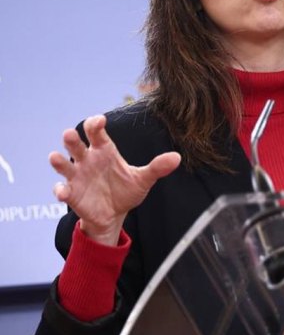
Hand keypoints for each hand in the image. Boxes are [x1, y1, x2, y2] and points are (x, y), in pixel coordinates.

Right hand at [49, 115, 180, 245]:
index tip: (99, 120)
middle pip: (76, 145)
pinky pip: (62, 190)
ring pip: (64, 164)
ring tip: (55, 157)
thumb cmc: (126, 190)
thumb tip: (177, 157)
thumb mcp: (143, 179)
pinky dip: (60, 191)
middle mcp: (88, 160)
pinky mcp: (72, 193)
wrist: (115, 214)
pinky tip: (63, 192)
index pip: (96, 133)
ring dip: (58, 161)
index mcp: (104, 151)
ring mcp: (77, 176)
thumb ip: (157, 167)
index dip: (95, 124)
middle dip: (72, 139)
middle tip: (70, 134)